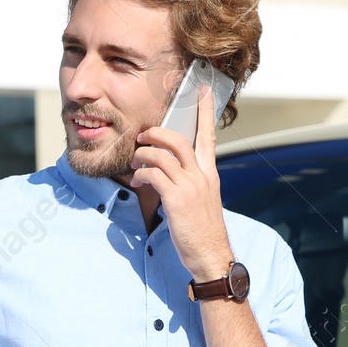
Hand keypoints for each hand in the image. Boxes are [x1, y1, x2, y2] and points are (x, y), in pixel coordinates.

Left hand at [130, 84, 234, 280]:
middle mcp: (202, 176)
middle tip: (143, 136)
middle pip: (179, 139)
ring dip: (144, 155)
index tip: (202, 90)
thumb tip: (166, 171)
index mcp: (209, 173)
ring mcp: (191, 187)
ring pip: (163, 155)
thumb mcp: (201, 200)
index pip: (208, 135)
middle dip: (157, 133)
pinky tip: (138, 181)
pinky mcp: (177, 199)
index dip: (205, 111)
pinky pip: (154, 175)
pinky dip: (142, 175)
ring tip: (136, 163)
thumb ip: (189, 181)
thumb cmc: (202, 231)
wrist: (211, 256)